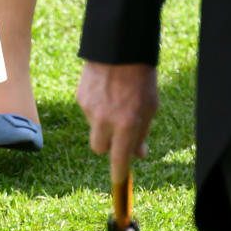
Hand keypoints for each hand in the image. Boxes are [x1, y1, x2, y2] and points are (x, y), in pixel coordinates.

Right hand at [77, 61, 158, 183]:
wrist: (119, 47)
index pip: (119, 160)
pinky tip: (105, 91)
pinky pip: (88, 111)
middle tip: (117, 133)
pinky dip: (96, 107)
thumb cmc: (141, 78)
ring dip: (102, 122)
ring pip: (93, 128)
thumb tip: (139, 155)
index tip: (119, 183)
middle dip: (107, 145)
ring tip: (114, 100)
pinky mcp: (80, 96)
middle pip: (99, 148)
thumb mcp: (150, 108)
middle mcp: (105, 120)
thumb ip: (142, 133)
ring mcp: (89, 108)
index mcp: (126, 124)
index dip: (119, 175)